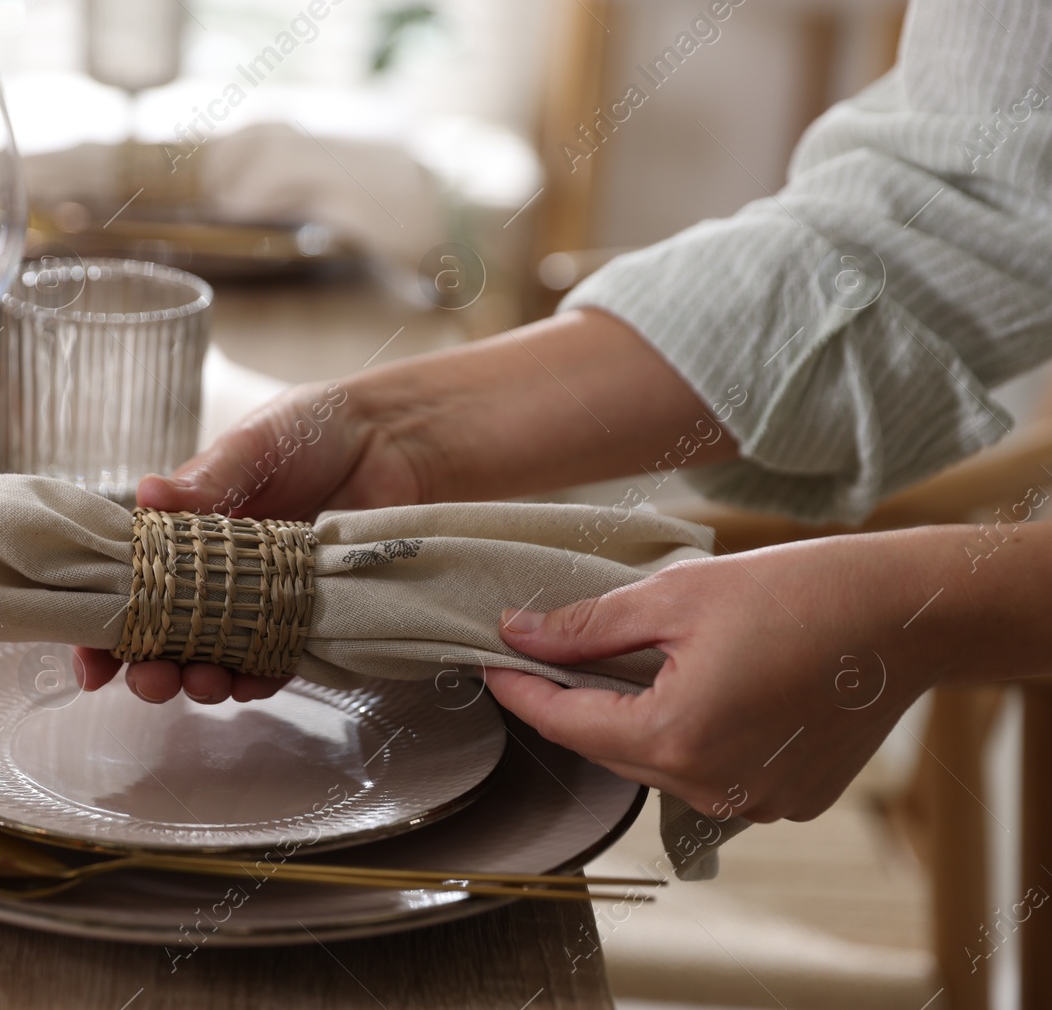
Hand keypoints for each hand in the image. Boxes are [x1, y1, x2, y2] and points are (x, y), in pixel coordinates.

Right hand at [76, 378, 429, 704]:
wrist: (398, 441)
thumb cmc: (315, 430)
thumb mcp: (256, 444)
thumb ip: (208, 478)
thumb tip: (147, 494)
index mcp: (185, 530)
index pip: (131, 583)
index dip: (103, 624)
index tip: (88, 661)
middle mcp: (215, 572)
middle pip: (164, 633)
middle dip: (147, 665)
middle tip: (148, 678)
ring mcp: (259, 599)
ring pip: (214, 655)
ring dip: (199, 678)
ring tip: (201, 682)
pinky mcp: (306, 618)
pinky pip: (275, 661)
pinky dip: (259, 678)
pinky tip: (250, 683)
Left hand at [487, 533, 943, 822]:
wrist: (906, 615)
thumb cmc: (796, 593)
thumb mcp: (674, 596)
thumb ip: (586, 627)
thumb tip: (519, 633)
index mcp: (675, 737)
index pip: (565, 724)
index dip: (520, 692)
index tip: (489, 663)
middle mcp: (712, 786)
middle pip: (612, 749)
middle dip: (579, 703)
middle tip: (552, 653)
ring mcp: (755, 802)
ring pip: (661, 765)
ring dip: (640, 721)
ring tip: (640, 664)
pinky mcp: (790, 800)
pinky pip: (713, 774)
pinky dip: (696, 737)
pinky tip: (708, 690)